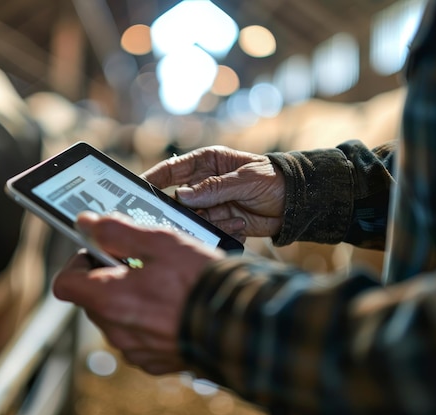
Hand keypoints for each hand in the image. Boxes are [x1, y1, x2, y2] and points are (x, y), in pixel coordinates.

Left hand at [52, 211, 222, 374]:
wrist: (241, 323)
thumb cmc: (201, 282)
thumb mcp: (159, 242)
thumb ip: (117, 232)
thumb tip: (87, 223)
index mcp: (110, 299)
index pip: (65, 284)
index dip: (76, 263)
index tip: (98, 250)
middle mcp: (117, 330)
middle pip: (92, 299)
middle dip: (107, 277)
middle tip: (138, 260)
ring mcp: (136, 349)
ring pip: (116, 318)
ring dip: (128, 299)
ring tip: (160, 282)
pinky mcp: (155, 361)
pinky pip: (138, 337)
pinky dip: (146, 321)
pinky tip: (172, 306)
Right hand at [142, 146, 285, 240]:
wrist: (297, 203)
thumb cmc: (274, 179)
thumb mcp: (245, 179)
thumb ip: (214, 188)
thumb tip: (182, 196)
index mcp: (207, 163)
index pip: (172, 169)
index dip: (154, 178)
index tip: (139, 188)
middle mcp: (205, 184)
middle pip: (179, 200)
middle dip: (185, 210)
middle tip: (190, 217)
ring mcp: (212, 204)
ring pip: (195, 218)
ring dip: (214, 221)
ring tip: (236, 215)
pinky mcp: (221, 221)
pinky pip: (211, 230)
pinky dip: (226, 229)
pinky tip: (243, 221)